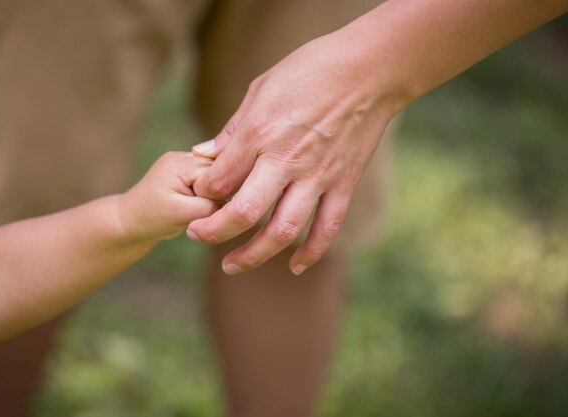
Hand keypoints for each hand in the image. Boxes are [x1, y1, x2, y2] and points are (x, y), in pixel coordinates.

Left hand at [117, 152, 219, 242]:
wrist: (129, 220)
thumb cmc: (151, 219)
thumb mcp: (182, 215)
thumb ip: (211, 206)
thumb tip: (235, 201)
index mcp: (181, 163)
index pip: (218, 173)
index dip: (218, 195)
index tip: (203, 211)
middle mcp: (185, 156)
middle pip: (222, 172)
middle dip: (218, 194)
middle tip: (197, 211)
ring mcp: (188, 161)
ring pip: (220, 177)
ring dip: (215, 195)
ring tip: (194, 207)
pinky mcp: (190, 170)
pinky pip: (214, 180)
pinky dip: (211, 194)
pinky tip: (197, 202)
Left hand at [188, 29, 398, 274]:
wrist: (370, 70)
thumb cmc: (311, 70)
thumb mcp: (262, 88)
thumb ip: (234, 128)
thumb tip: (205, 153)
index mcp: (261, 132)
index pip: (220, 178)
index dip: (202, 193)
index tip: (198, 195)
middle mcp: (286, 160)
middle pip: (244, 212)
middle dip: (215, 232)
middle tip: (196, 237)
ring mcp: (318, 176)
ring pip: (283, 230)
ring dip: (254, 254)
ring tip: (232, 265)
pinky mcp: (343, 183)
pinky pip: (327, 228)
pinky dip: (310, 252)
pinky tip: (294, 267)